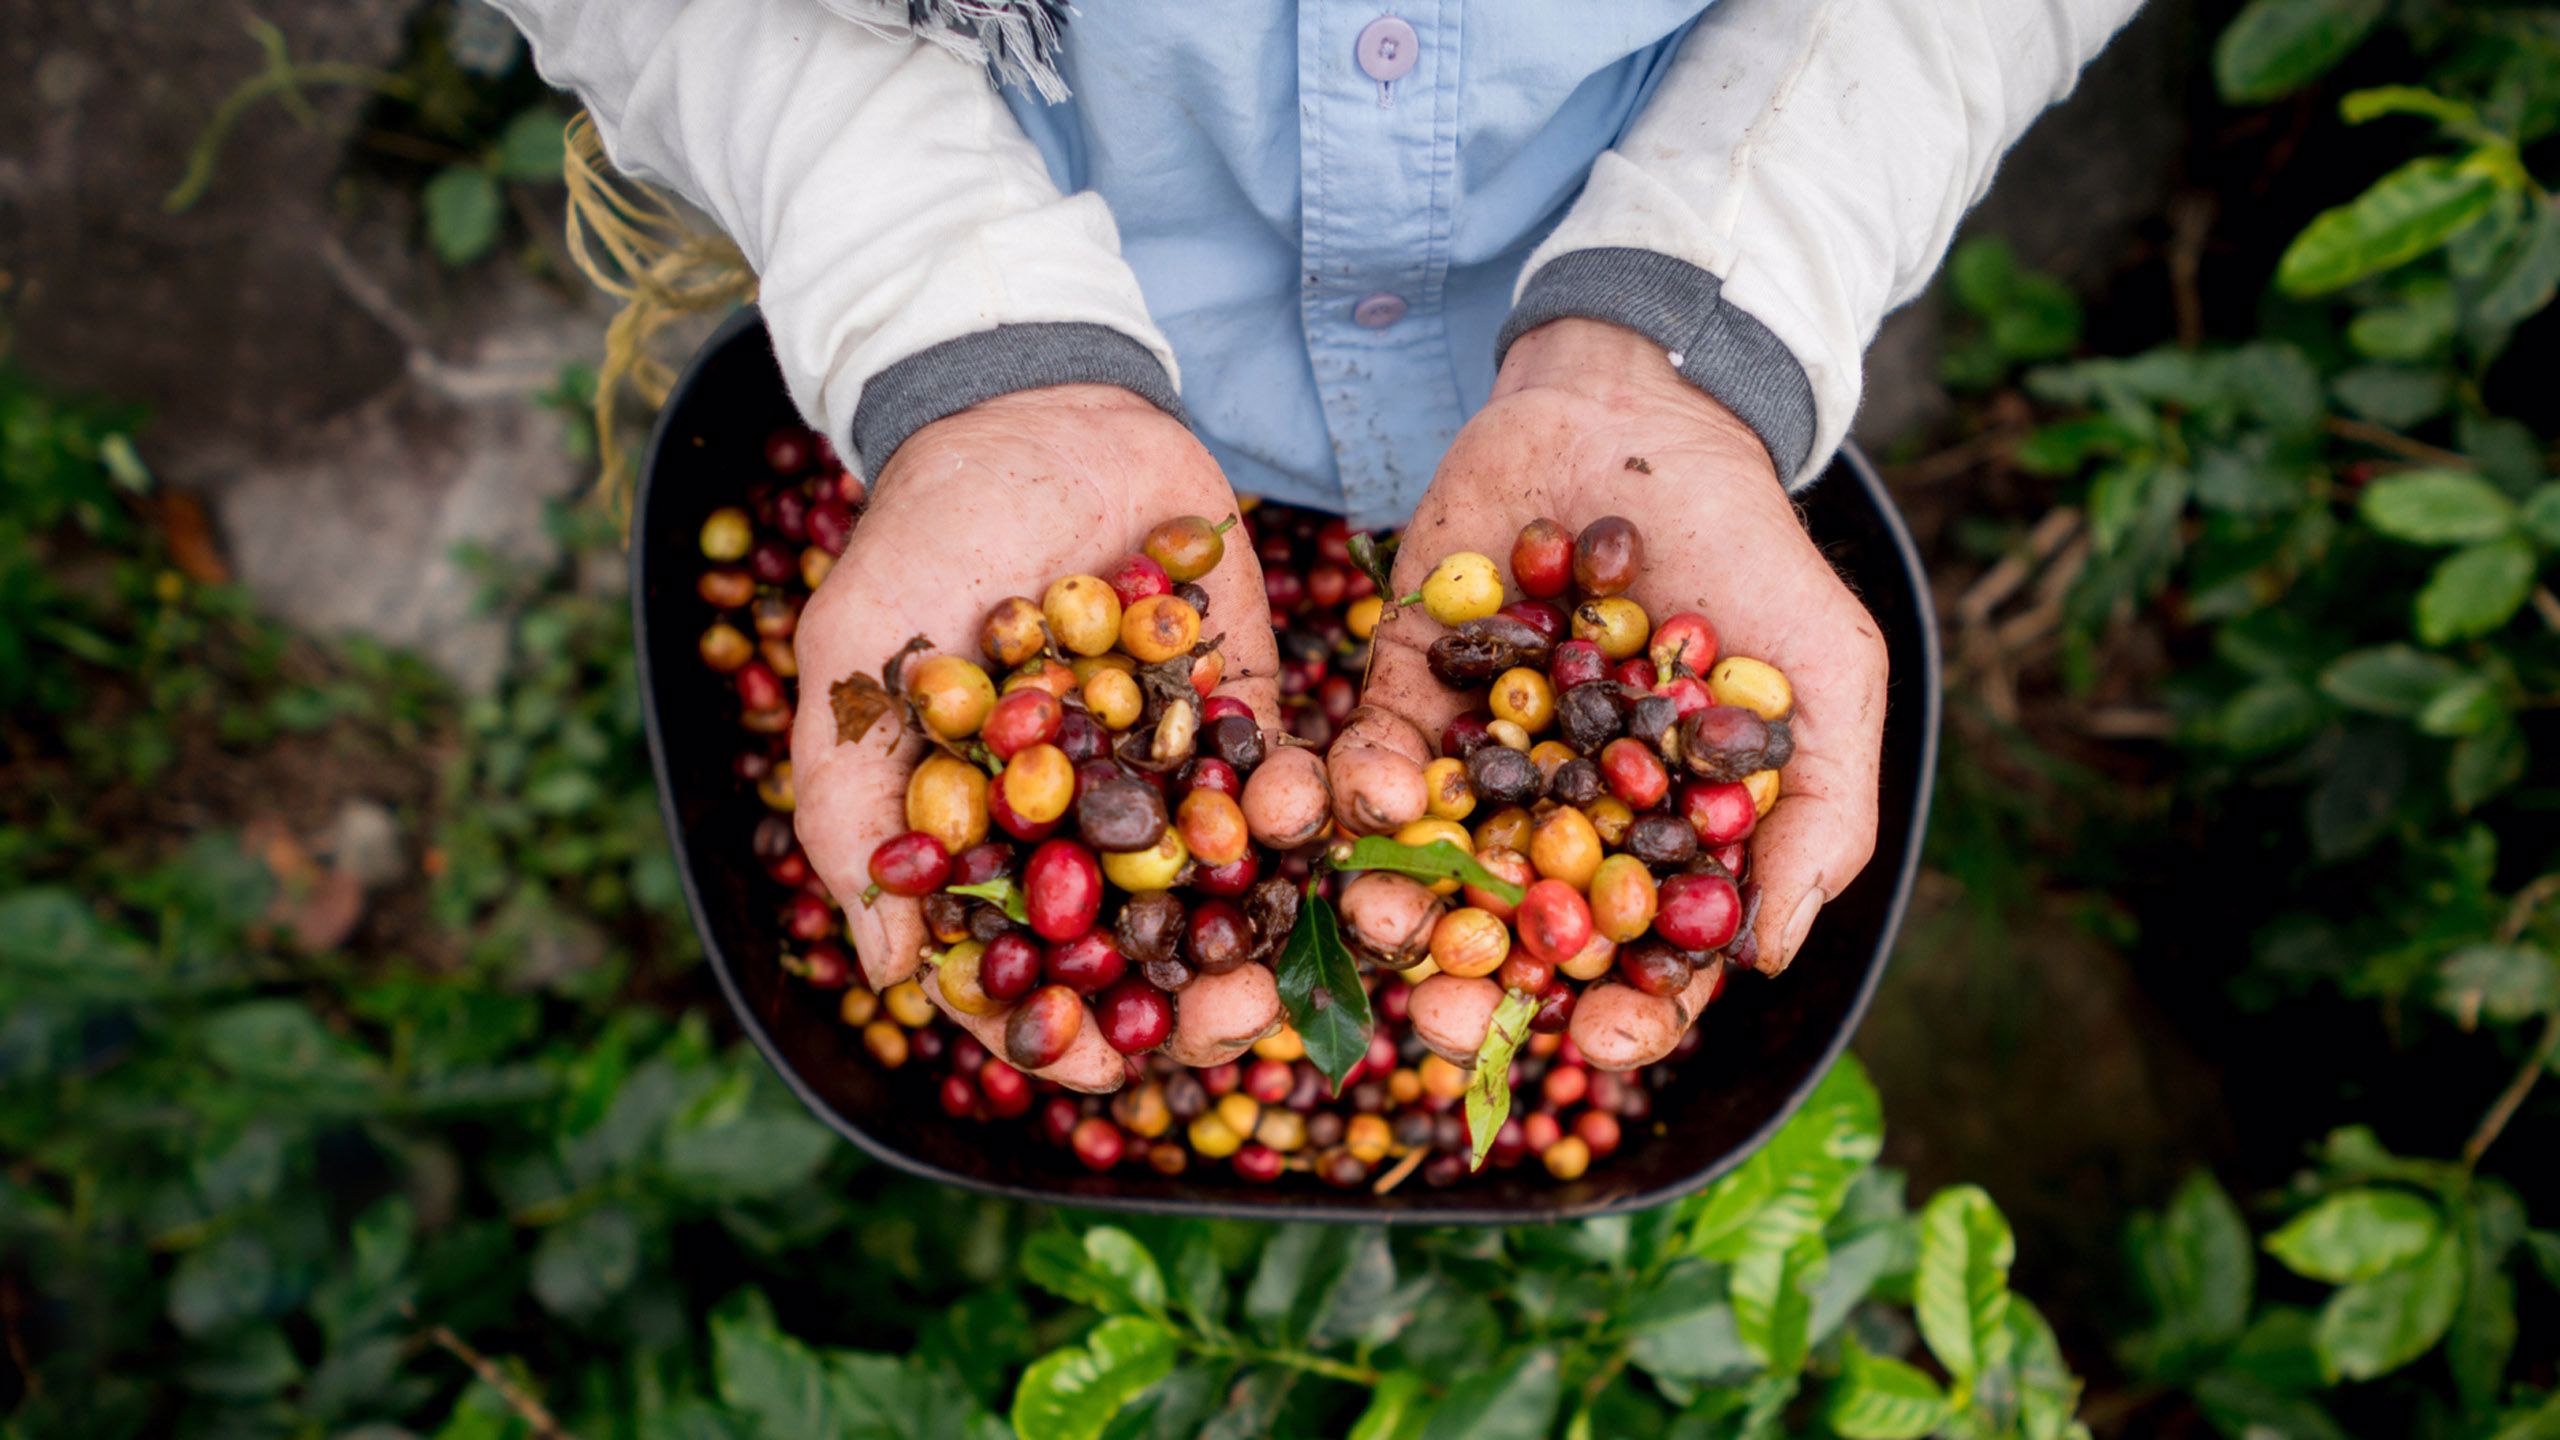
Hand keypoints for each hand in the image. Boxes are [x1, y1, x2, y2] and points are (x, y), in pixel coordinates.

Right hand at [788, 386, 1278, 1090]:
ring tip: (1289, 970)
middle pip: (1142, 956)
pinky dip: (1308, 819)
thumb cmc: (921, 537)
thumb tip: (893, 969)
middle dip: (1189, 1010)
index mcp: (991, 842)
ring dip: (1262, 942)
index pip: (1025, 971)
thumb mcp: (856, 662)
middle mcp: (1086, 828)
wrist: (1033, 408)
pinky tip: (1324, 836)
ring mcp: (1172, 772)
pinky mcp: (1246, 709)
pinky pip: (1287, 783)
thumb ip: (853, 806)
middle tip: (1235, 1025)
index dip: (1060, 1032)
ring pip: (1225, 894)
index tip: (1102, 1068)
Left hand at [1340, 320, 1887, 1066]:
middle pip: (1514, 940)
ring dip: (1399, 904)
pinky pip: (1372, 755)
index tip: (1593, 1037)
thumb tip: (1768, 957)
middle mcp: (1562, 819)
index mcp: (1660, 840)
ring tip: (1380, 919)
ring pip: (1429, 864)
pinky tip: (1368, 797)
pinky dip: (1363, 785)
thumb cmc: (1751, 551)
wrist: (1643, 413)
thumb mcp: (1826, 677)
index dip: (1621, 1016)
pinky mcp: (1406, 684)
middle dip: (1475, 991)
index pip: (1638, 962)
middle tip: (1442, 1019)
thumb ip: (1818, 816)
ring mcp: (1479, 757)